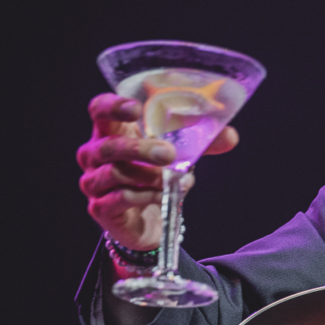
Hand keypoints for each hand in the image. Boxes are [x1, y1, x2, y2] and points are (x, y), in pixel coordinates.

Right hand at [77, 94, 238, 249]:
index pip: (99, 109)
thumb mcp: (181, 153)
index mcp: (111, 131)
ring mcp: (94, 181)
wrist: (150, 218)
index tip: (136, 108)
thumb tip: (230, 136)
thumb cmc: (157, 173)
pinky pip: (121, 198)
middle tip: (169, 153)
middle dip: (140, 148)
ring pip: (115, 174)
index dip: (113, 106)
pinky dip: (148, 195)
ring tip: (178, 179)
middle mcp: (95, 154)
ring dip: (152, 176)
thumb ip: (203, 142)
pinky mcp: (101, 207)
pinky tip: (165, 195)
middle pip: (108, 145)